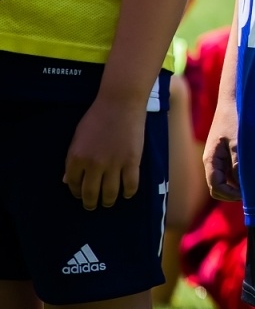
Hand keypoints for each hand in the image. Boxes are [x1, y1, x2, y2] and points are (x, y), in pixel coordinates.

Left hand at [63, 95, 146, 209]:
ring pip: (110, 193)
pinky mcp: (132, 162)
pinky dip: (128, 193)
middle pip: (90, 193)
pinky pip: (130, 185)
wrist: (121, 103)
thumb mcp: (77, 137)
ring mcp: (114, 164)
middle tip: (94, 205)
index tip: (80, 195)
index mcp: (76, 158)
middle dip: (91, 203)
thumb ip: (72, 160)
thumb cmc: (97, 117)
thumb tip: (68, 180)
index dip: (76, 192)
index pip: (73, 183)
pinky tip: (127, 193)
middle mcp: (93, 165)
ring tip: (109, 202)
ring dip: (108, 201)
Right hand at [203, 102, 241, 202]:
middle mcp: (214, 161)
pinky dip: (242, 174)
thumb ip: (238, 164)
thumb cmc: (235, 118)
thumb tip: (242, 186)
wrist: (234, 99)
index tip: (248, 195)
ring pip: (228, 178)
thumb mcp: (238, 142)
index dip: (230, 195)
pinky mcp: (229, 151)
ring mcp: (221, 156)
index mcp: (211, 160)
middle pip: (220, 186)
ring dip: (240, 184)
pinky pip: (233, 169)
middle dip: (235, 193)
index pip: (216, 187)